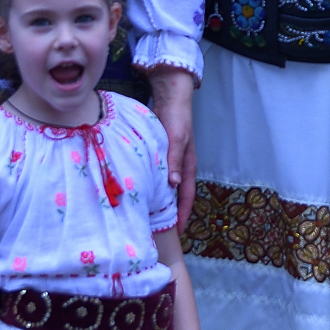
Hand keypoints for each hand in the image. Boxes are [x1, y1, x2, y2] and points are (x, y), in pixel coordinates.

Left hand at [145, 67, 197, 230]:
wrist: (171, 97)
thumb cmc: (177, 118)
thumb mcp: (177, 140)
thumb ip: (174, 161)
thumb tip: (173, 186)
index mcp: (188, 166)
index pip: (187, 196)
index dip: (184, 215)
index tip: (178, 233)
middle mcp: (180, 166)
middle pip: (178, 196)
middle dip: (172, 213)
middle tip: (161, 231)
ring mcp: (171, 161)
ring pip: (167, 187)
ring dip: (161, 201)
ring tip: (150, 217)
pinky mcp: (160, 155)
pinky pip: (158, 176)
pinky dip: (153, 187)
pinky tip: (142, 193)